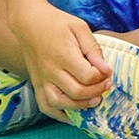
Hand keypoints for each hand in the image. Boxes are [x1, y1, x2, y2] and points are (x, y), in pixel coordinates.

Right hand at [10, 4, 111, 121]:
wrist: (29, 23)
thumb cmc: (58, 23)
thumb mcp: (80, 28)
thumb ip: (93, 49)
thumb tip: (106, 69)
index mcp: (63, 56)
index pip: (87, 76)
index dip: (102, 77)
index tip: (109, 72)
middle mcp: (50, 71)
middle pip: (76, 92)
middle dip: (97, 92)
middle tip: (107, 85)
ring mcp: (41, 80)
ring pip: (59, 103)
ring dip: (80, 106)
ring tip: (95, 100)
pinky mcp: (36, 84)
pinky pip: (46, 106)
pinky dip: (60, 114)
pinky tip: (74, 113)